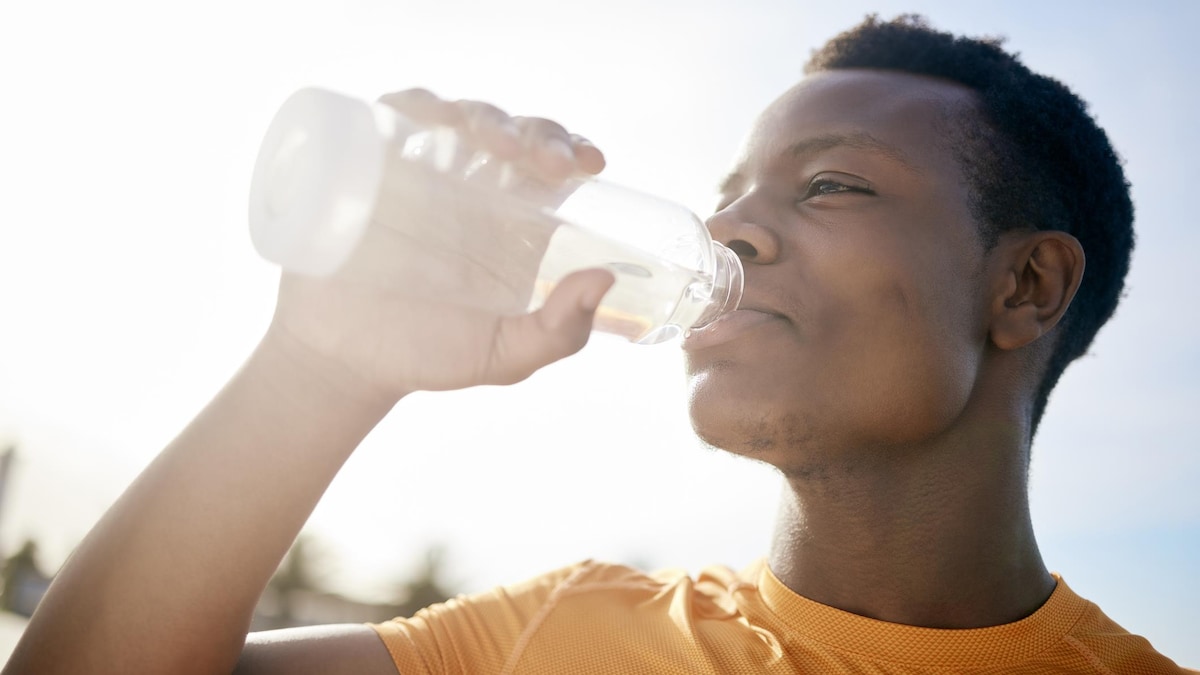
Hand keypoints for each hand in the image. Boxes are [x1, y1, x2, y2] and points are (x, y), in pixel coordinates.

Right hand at [264, 89, 614, 402]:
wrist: (341, 361)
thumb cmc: (427, 356)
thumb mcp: (504, 356)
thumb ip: (559, 332)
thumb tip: (603, 280)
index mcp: (513, 223)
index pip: (553, 167)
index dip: (574, 151)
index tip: (589, 164)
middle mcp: (472, 189)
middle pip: (515, 134)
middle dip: (537, 133)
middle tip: (546, 161)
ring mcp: (419, 173)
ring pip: (460, 117)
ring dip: (483, 116)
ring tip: (494, 144)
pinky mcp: (369, 166)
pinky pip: (392, 117)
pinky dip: (413, 106)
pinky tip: (429, 120)